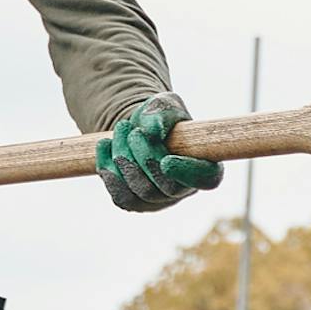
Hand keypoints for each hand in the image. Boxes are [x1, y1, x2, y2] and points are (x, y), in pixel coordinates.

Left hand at [95, 93, 222, 211]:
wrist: (136, 129)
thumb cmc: (159, 118)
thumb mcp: (164, 105)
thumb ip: (162, 112)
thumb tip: (151, 131)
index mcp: (204, 166)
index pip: (205, 179)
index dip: (187, 173)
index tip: (167, 160)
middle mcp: (184, 189)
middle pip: (168, 187)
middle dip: (146, 158)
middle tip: (134, 132)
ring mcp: (160, 200)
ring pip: (142, 192)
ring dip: (125, 158)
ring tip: (121, 129)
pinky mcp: (136, 203)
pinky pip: (122, 197)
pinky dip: (109, 170)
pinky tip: (104, 146)